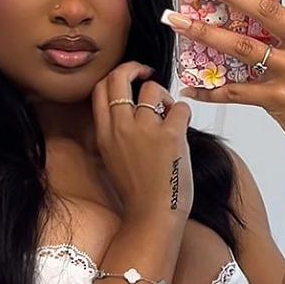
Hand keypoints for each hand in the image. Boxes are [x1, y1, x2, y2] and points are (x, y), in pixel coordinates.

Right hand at [92, 61, 193, 224]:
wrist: (152, 216)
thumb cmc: (137, 193)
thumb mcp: (113, 159)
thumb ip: (116, 133)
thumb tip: (132, 111)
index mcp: (104, 134)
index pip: (100, 89)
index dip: (116, 76)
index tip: (130, 78)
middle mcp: (120, 127)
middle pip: (119, 77)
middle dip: (134, 68)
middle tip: (147, 73)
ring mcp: (144, 130)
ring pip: (154, 89)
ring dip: (165, 97)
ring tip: (169, 115)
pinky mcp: (170, 136)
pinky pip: (180, 108)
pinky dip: (184, 114)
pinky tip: (182, 130)